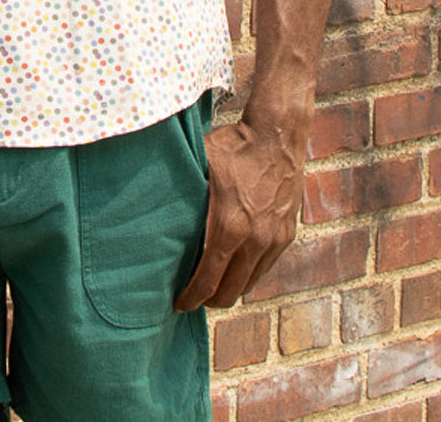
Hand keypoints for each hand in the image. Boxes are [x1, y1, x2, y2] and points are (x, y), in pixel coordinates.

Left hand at [174, 118, 304, 310]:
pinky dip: (249, 273)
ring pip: (250, 283)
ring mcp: (274, 239)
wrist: (277, 135)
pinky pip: (266, 267)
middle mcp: (255, 240)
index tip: (179, 304)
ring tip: (213, 285)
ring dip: (231, 288)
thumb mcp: (201, 166)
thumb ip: (183, 192)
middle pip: (230, 292)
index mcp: (229, 226)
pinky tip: (236, 267)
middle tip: (194, 297)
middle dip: (210, 300)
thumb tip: (154, 202)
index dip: (192, 297)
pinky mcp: (286, 234)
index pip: (208, 279)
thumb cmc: (234, 147)